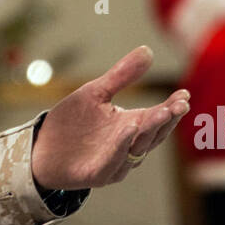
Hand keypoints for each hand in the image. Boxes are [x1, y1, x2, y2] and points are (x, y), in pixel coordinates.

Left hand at [30, 46, 189, 189]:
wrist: (40, 148)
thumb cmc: (71, 122)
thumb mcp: (96, 93)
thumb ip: (121, 76)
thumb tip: (148, 50)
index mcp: (131, 127)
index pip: (157, 117)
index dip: (172, 108)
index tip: (184, 95)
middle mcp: (127, 147)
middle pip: (152, 134)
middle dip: (166, 119)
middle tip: (179, 104)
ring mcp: (114, 163)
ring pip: (137, 149)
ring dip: (148, 132)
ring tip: (159, 113)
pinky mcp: (96, 174)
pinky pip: (112, 162)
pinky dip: (121, 146)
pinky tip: (128, 128)